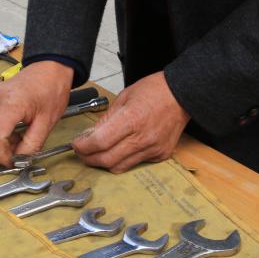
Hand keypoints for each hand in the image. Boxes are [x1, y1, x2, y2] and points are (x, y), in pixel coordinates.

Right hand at [0, 60, 73, 166]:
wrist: (50, 68)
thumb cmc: (52, 89)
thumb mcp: (48, 122)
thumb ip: (32, 144)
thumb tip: (19, 160)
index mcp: (12, 103)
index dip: (1, 155)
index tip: (12, 162)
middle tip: (1, 162)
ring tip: (8, 148)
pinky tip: (9, 136)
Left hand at [73, 72, 189, 172]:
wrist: (182, 95)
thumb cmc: (153, 91)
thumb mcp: (124, 97)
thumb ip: (107, 119)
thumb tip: (90, 135)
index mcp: (131, 119)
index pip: (100, 142)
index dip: (83, 146)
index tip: (76, 144)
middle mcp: (142, 138)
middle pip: (107, 159)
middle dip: (89, 158)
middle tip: (82, 152)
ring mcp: (153, 149)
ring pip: (119, 167)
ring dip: (104, 162)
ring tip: (97, 153)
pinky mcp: (160, 155)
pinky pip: (135, 164)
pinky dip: (123, 160)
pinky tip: (120, 149)